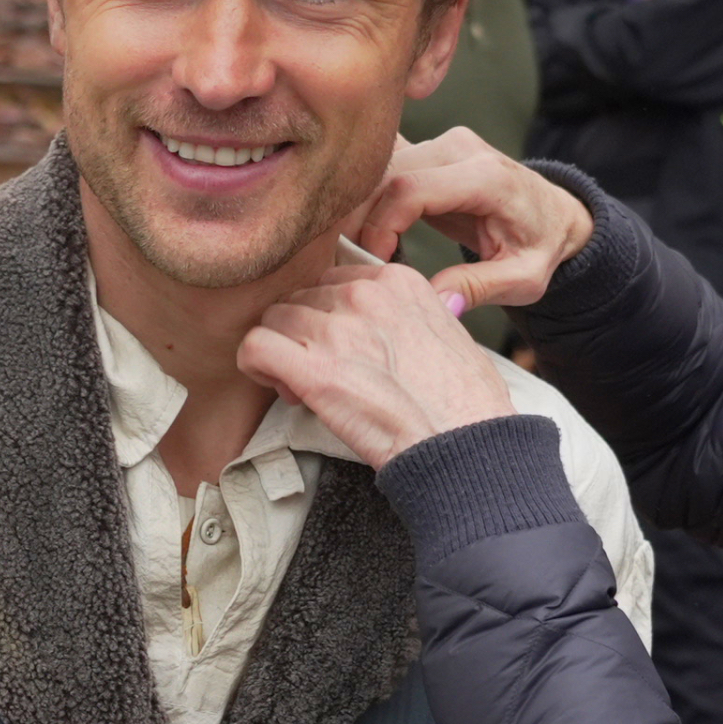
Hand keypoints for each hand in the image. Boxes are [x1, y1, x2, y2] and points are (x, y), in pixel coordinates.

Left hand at [238, 259, 519, 468]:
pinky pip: (255, 347)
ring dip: (282, 352)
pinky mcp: (314, 369)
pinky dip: (258, 367)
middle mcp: (365, 294)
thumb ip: (408, 315)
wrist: (467, 444)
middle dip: (303, 335)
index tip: (341, 349)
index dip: (329, 316)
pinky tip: (282, 387)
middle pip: (301, 299)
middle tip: (322, 373)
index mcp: (398, 281)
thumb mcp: (449, 333)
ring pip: (274, 320)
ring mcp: (337, 328)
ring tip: (306, 387)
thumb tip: (385, 323)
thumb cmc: (466, 404)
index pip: (334, 279)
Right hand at [340, 129, 592, 310]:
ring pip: (377, 167)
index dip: (380, 226)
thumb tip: (437, 304)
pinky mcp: (429, 148)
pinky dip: (366, 194)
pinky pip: (384, 165)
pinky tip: (363, 228)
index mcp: (486, 177)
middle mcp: (460, 148)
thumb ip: (479, 288)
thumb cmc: (540, 246)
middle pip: (385, 174)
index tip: (377, 264)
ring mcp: (442, 143)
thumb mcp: (524, 279)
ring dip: (357, 208)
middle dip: (359, 219)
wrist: (555, 213)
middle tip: (353, 262)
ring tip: (358, 250)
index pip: (410, 190)